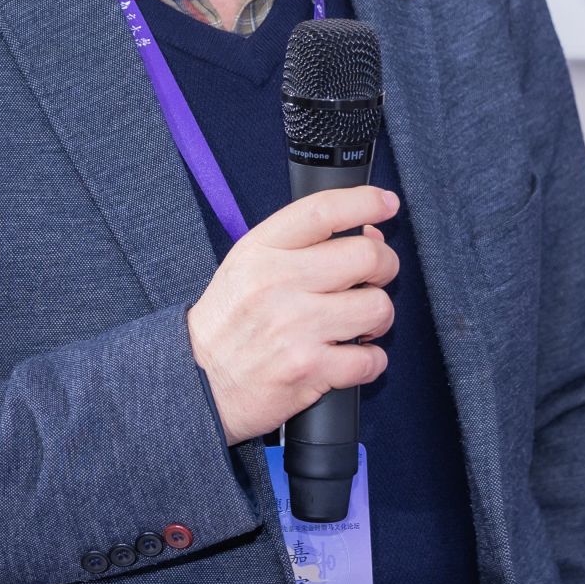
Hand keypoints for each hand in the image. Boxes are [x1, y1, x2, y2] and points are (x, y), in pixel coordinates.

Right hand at [185, 185, 401, 445]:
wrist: (198, 381)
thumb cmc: (230, 321)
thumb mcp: (249, 263)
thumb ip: (301, 244)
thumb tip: (368, 232)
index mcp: (261, 249)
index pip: (323, 210)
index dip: (365, 201)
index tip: (386, 204)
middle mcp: (278, 283)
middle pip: (366, 256)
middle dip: (385, 265)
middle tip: (375, 277)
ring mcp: (294, 327)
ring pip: (377, 307)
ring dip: (378, 317)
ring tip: (360, 322)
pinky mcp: (308, 370)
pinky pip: (370, 359)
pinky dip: (371, 360)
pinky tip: (352, 356)